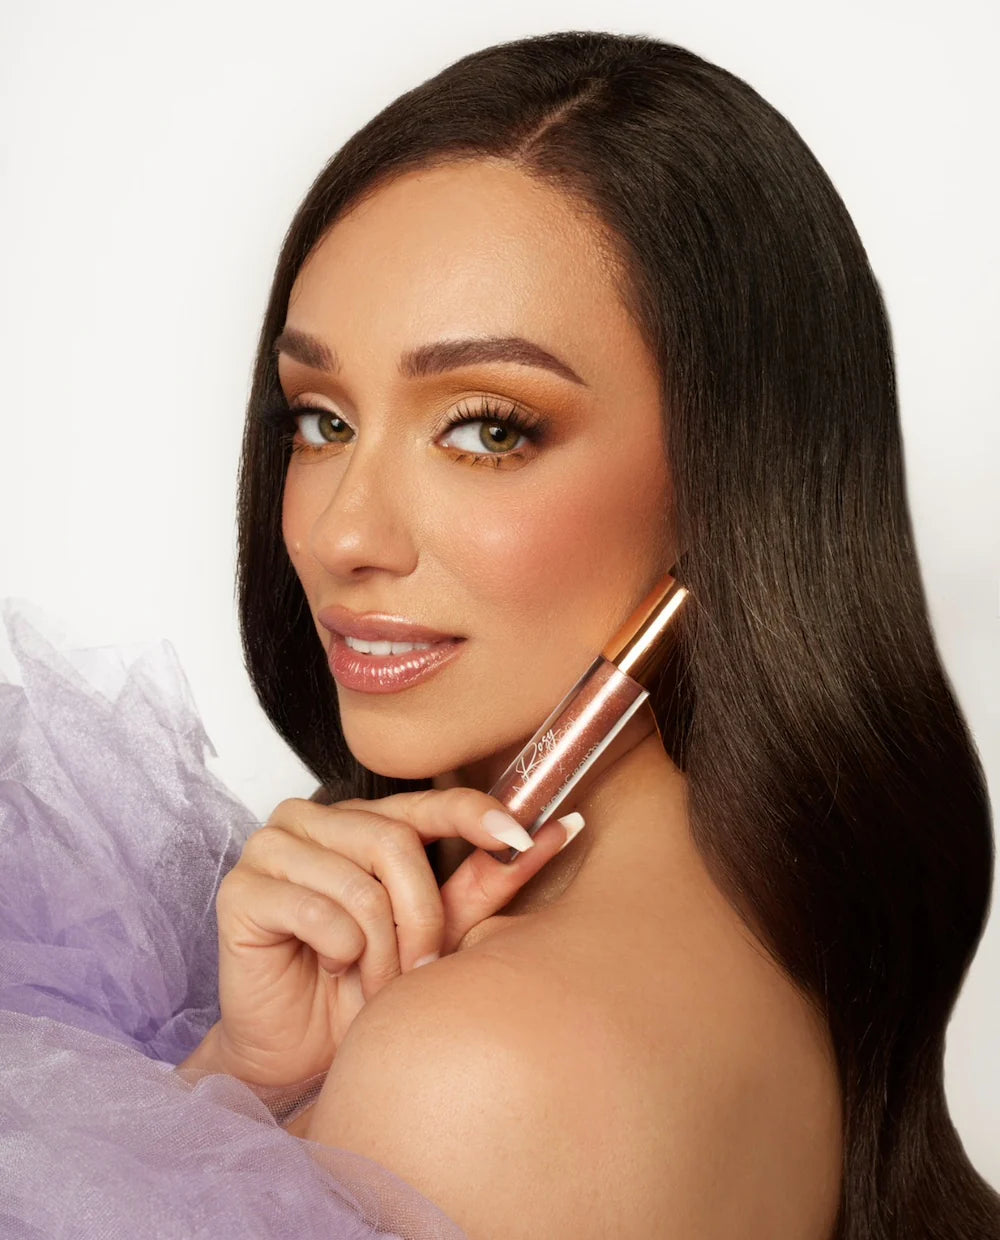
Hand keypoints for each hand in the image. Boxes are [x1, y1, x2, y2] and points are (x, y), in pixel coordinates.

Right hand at [211, 788, 574, 1087]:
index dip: (477, 814)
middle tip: (420, 970)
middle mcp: (314, 820)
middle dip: (421, 920)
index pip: (426, 801)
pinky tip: (327, 968)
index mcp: (362, 820)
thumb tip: (558, 830)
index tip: (525, 836)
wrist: (299, 1054)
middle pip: (395, 845)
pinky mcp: (242, 889)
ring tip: (374, 980)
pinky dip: (338, 953)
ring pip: (360, 884)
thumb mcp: (437, 931)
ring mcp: (271, 848)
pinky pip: (317, 912)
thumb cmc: (365, 989)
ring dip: (381, 949)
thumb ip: (484, 881)